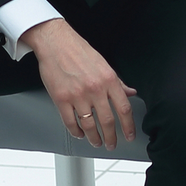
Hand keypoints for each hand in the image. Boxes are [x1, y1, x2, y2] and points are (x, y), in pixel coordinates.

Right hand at [21, 18, 136, 148]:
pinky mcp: (61, 99)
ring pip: (89, 125)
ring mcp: (77, 95)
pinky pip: (70, 122)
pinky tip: (79, 133)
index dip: (128, 126)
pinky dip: (76, 132)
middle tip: (111, 144)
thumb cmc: (78, 50)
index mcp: (108, 79)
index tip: (129, 135)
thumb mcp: (104, 64)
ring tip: (96, 142)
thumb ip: (117, 81)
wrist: (55, 42)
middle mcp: (95, 88)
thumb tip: (130, 92)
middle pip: (107, 121)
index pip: (124, 109)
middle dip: (111, 137)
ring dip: (94, 138)